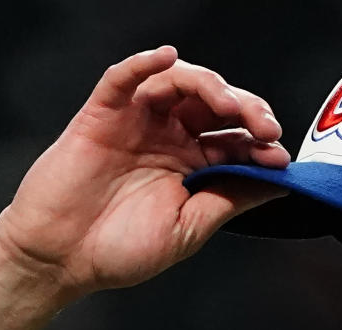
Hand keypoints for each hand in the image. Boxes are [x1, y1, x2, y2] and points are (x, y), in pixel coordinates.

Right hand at [0, 45, 289, 295]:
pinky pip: (124, 77)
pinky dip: (144, 63)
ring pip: (178, 82)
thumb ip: (230, 199)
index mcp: (191, 166)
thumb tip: (279, 182)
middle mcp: (167, 137)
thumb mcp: (188, 230)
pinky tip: (166, 58)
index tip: (280, 156)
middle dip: (246, 108)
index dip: (260, 143)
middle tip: (265, 127)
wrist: (62, 259)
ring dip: (208, 84)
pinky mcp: (102, 114)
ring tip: (228, 104)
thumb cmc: (118, 251)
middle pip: (214, 104)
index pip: (234, 139)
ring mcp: (136, 122)